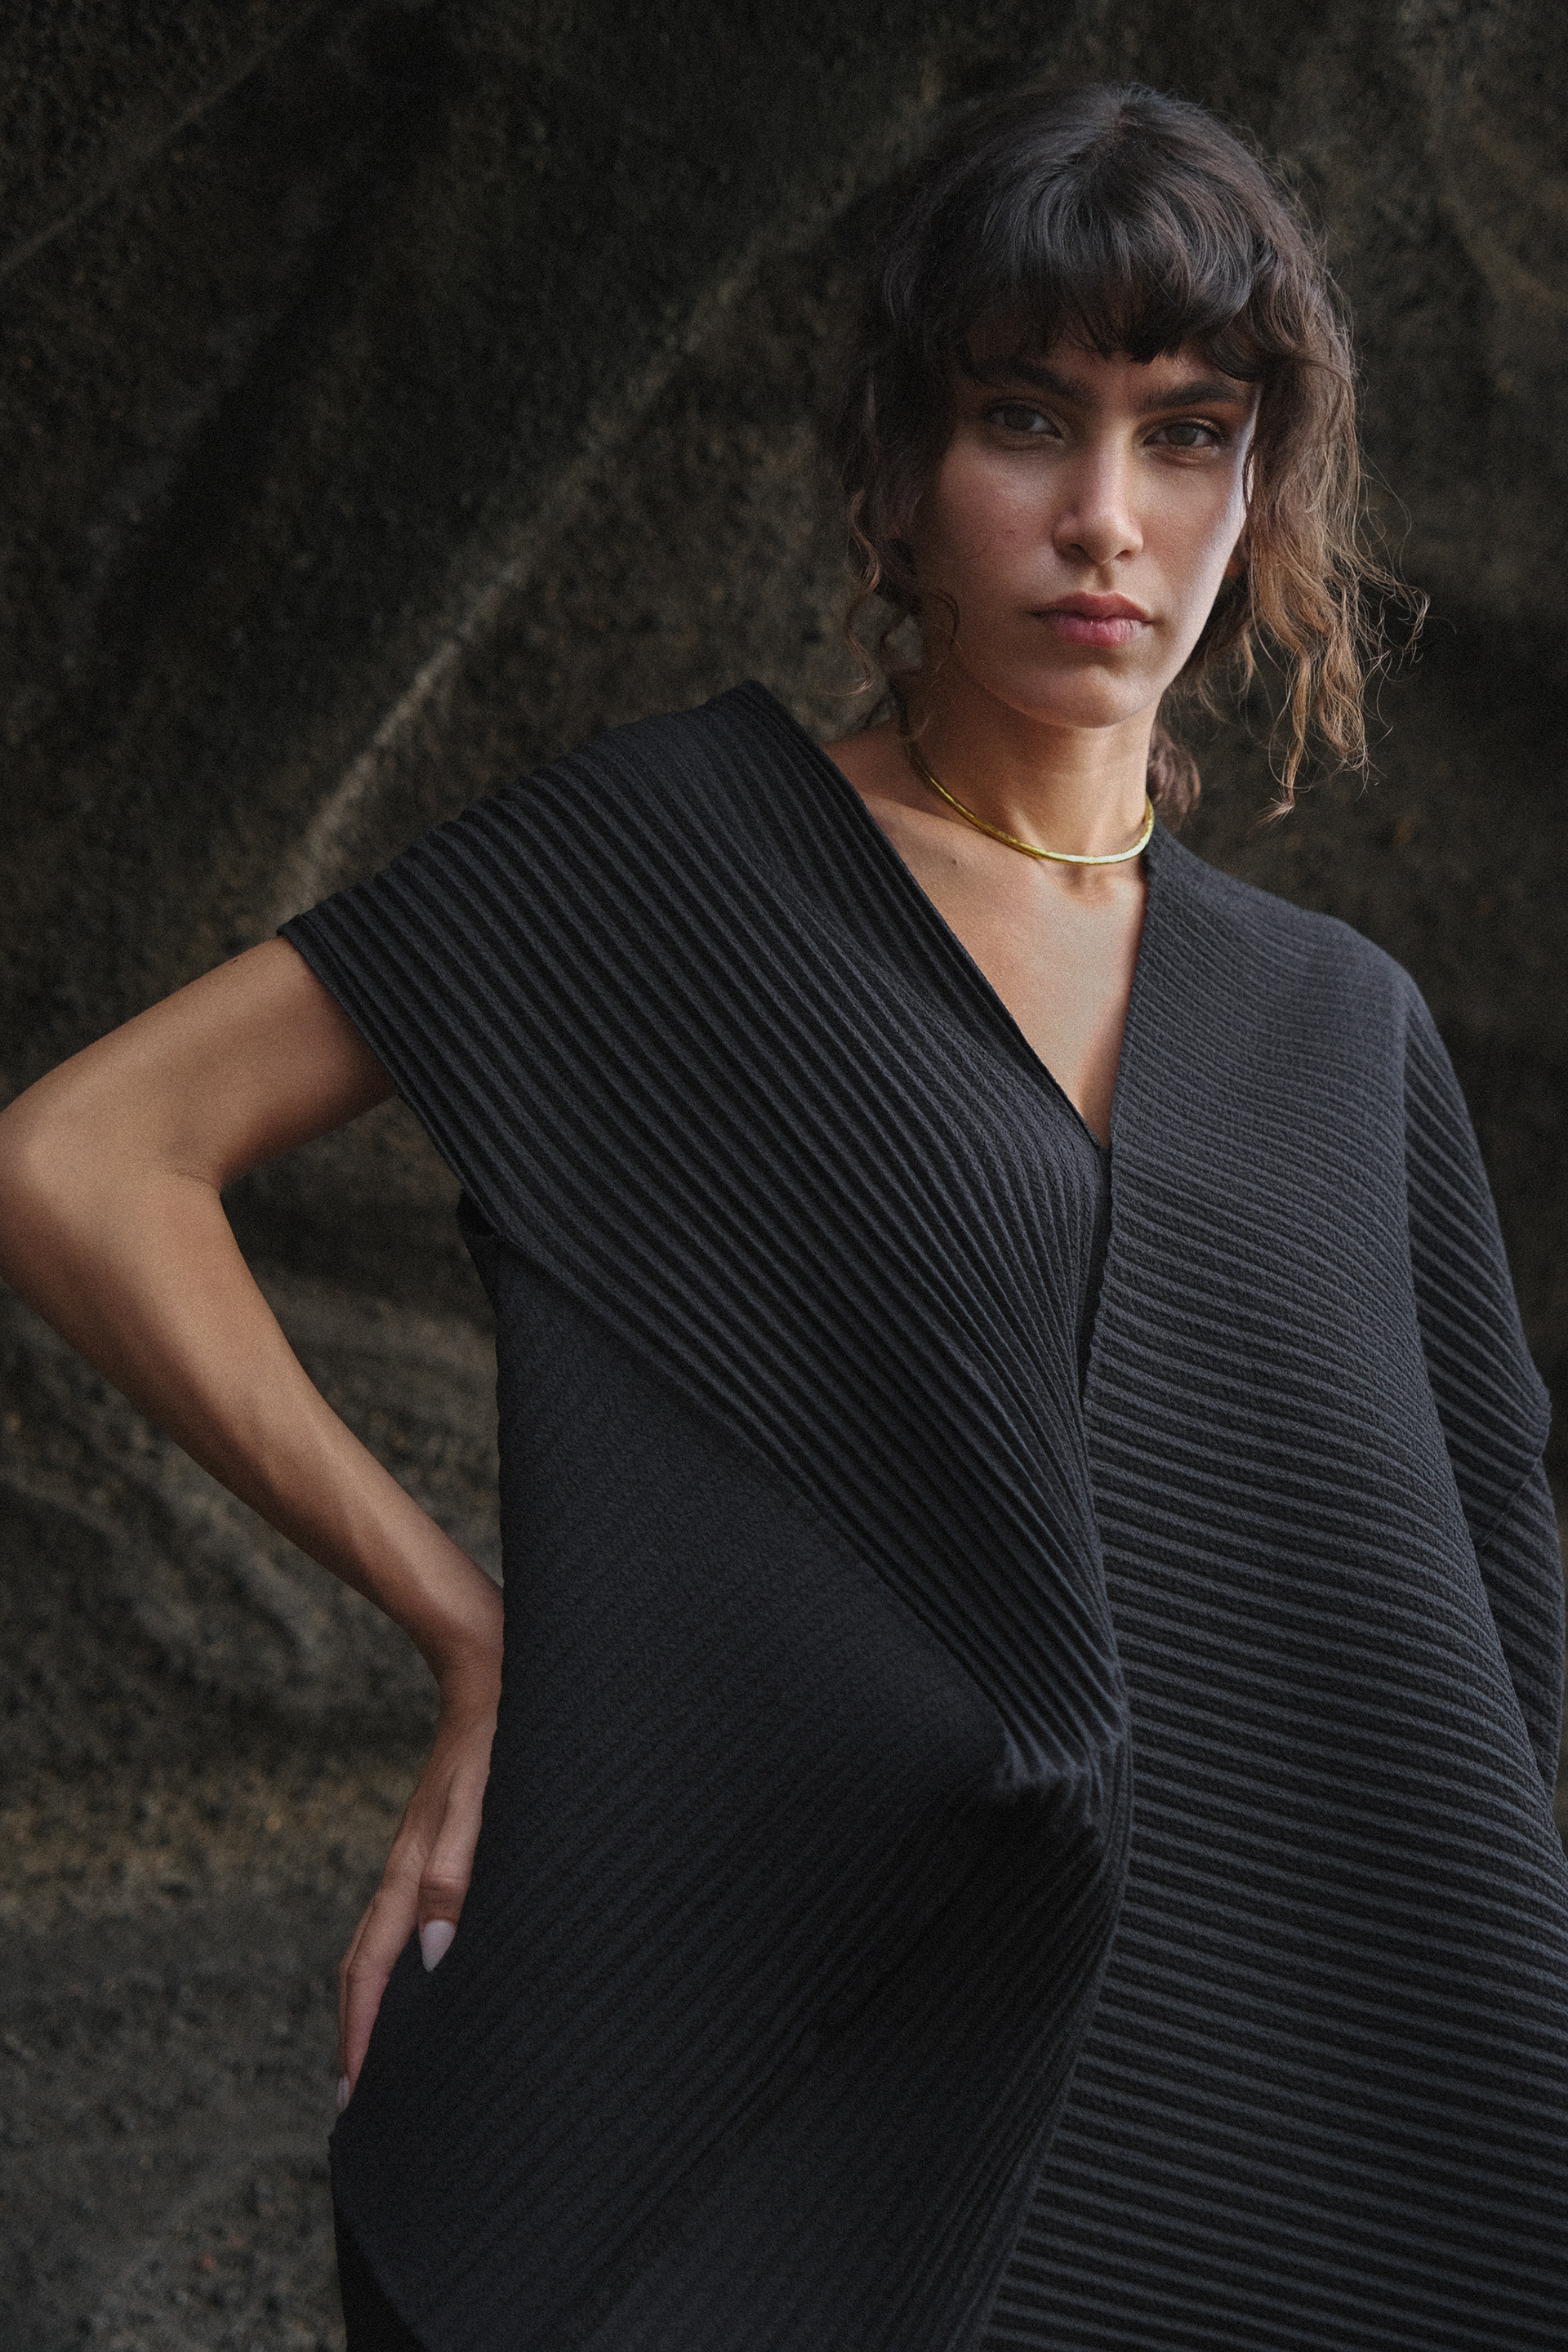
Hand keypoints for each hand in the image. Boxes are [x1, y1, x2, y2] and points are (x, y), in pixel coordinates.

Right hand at [336, 1648, 500, 2107]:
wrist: (492, 1656)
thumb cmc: (502, 1729)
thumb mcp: (487, 1801)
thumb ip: (458, 1873)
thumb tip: (435, 1955)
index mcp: (413, 1867)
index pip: (372, 1968)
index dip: (362, 2036)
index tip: (355, 2099)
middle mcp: (410, 1866)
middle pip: (369, 1965)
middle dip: (361, 2035)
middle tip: (362, 2103)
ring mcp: (422, 1851)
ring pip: (388, 1942)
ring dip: (382, 2002)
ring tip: (388, 2056)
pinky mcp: (442, 1837)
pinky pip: (410, 1914)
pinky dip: (405, 1959)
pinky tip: (430, 1970)